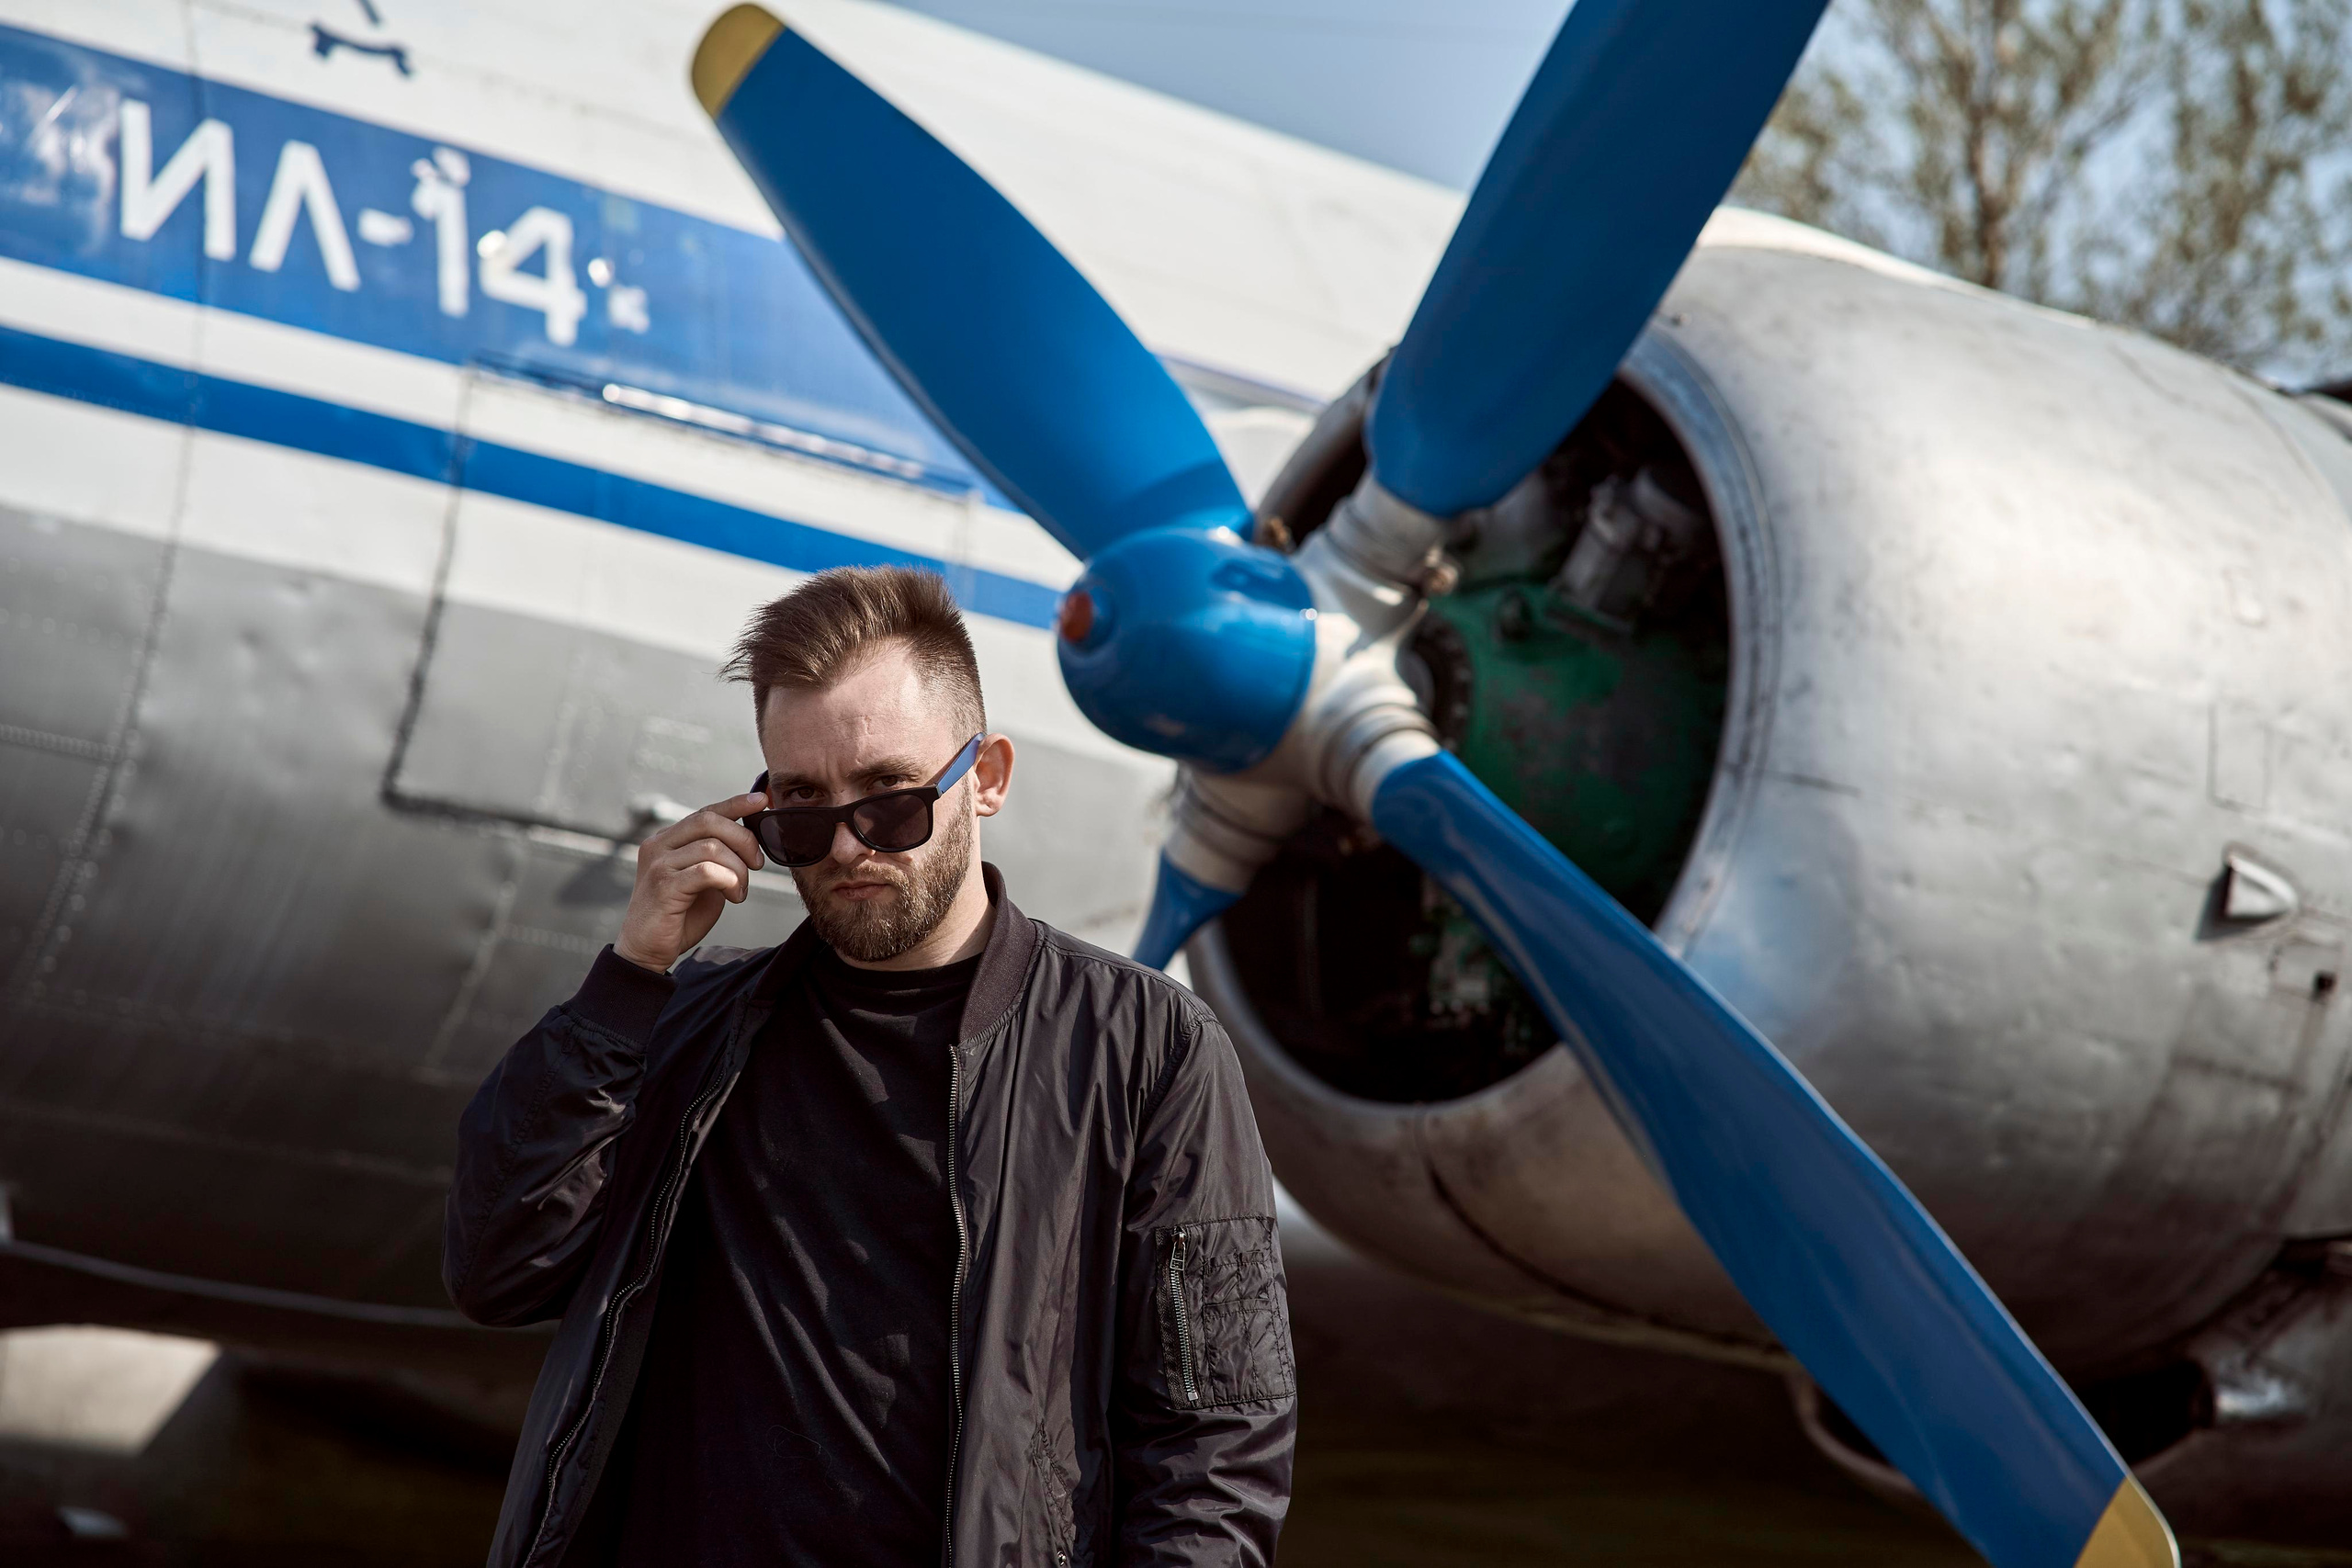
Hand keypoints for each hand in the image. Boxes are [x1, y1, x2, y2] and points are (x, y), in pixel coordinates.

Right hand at [612, 791, 767, 972]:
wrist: (647, 950)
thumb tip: (749, 839)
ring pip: (712, 847)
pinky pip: (707, 871)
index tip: (761, 801)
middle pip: (710, 821)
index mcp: (667, 840)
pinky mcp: (663, 886)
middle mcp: (658, 845)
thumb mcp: (703, 880)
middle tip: (757, 864)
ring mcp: (658, 864)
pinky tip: (732, 896)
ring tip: (739, 891)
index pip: (705, 812)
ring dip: (738, 870)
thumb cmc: (679, 916)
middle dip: (743, 839)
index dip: (735, 804)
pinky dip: (729, 881)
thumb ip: (718, 858)